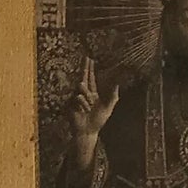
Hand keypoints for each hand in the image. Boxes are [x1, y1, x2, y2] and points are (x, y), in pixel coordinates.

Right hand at [70, 53, 118, 169]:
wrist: (88, 131)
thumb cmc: (98, 121)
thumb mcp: (108, 107)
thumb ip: (113, 95)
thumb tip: (118, 83)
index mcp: (92, 93)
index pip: (91, 78)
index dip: (90, 69)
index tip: (90, 59)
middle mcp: (84, 93)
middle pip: (83, 77)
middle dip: (85, 67)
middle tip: (86, 56)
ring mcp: (76, 98)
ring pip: (82, 88)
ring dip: (88, 99)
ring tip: (89, 108)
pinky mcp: (70, 102)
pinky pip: (78, 97)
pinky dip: (83, 105)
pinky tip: (83, 111)